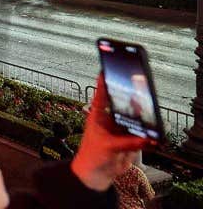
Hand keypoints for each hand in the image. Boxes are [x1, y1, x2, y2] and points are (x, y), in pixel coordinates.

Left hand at [70, 75, 151, 191]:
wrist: (96, 175)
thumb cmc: (91, 157)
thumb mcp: (107, 147)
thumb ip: (126, 143)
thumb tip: (144, 139)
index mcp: (97, 117)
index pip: (100, 97)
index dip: (103, 84)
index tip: (105, 71)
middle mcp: (110, 121)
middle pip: (122, 106)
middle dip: (131, 100)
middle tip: (139, 91)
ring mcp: (121, 131)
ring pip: (134, 120)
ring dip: (142, 118)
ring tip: (150, 114)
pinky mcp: (129, 141)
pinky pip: (141, 136)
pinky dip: (148, 136)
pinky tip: (154, 136)